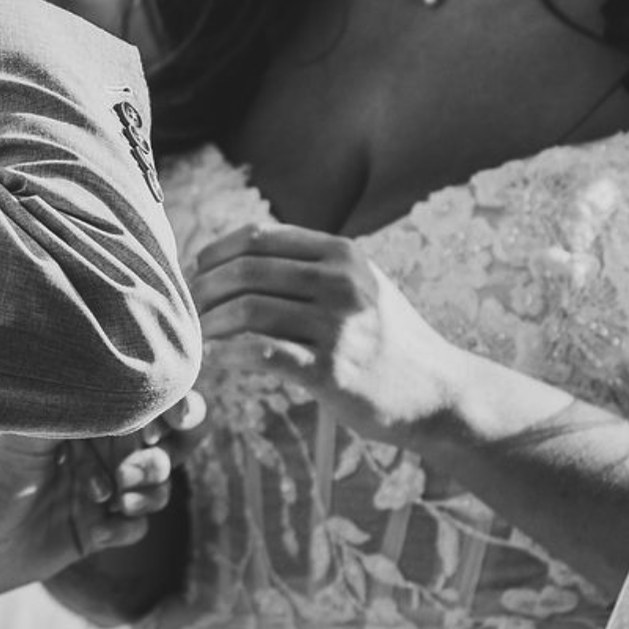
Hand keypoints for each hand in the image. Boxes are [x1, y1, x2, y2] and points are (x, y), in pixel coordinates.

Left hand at [0, 391, 206, 597]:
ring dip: (149, 490)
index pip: (147, 410)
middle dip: (166, 453)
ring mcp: (105, 496)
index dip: (171, 410)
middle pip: (167, 449)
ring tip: (119, 494)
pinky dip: (128, 525)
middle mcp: (104, 456)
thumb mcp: (32, 433)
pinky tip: (102, 524)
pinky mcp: (100, 533)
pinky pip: (137, 528)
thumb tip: (110, 374)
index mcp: (91, 424)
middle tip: (141, 458)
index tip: (168, 418)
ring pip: (157, 489)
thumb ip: (74, 407)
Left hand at [192, 222, 466, 446]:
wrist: (439, 392)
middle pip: (246, 270)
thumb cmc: (389, 338)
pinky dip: (231, 354)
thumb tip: (239, 254)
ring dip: (211, 323)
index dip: (215, 252)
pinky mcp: (333, 372)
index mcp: (342, 254)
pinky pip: (263, 353)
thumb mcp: (361, 283)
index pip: (258, 237)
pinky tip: (221, 361)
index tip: (196, 271)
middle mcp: (341, 282)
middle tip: (189, 308)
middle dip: (204, 288)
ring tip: (200, 337)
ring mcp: (339, 326)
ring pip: (248, 309)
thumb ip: (312, 264)